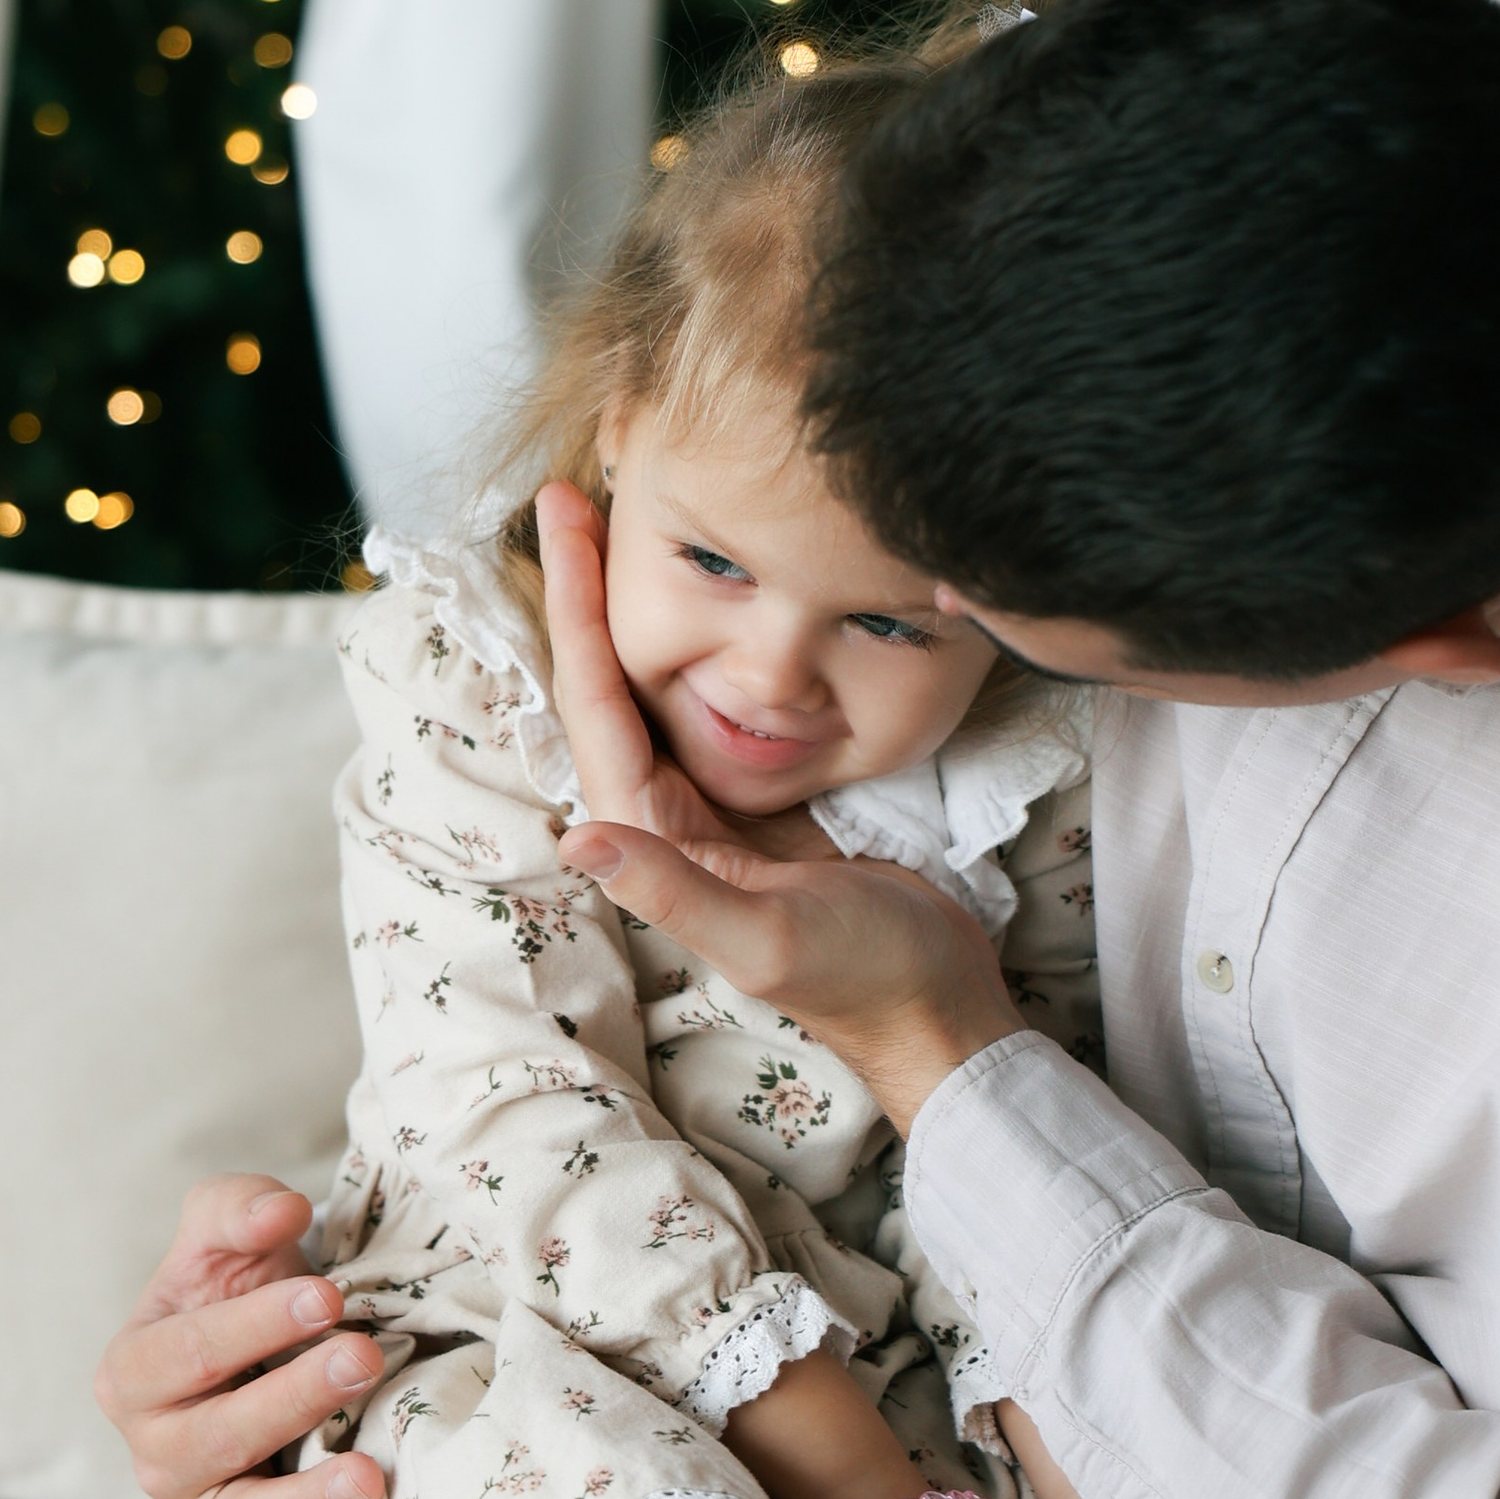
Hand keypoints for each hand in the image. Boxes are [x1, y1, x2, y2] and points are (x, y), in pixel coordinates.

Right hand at [92, 1174, 387, 1498]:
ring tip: (369, 1475)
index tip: (329, 1295)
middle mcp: (154, 1451)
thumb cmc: (238, 1290)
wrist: (260, 1351)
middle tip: (363, 1358)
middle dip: (291, 1399)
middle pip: (215, 1437)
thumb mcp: (225, 1234)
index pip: (186, 1352)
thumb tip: (280, 1212)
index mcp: (132, 1373)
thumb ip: (238, 1209)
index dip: (255, 1325)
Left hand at [537, 481, 1019, 1126]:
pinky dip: (700, 642)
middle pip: (608, 680)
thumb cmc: (861, 977)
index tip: (561, 514)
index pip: (594, 703)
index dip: (572, 606)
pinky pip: (712, 704)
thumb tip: (581, 837)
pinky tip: (708, 598)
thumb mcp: (767, 937)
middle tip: (574, 492)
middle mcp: (666, 814)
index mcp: (653, 836)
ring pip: (658, 684)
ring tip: (621, 521)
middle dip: (585, 590)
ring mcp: (713, 803)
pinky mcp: (762, 797)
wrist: (938, 1006)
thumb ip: (677, 890)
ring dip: (634, 609)